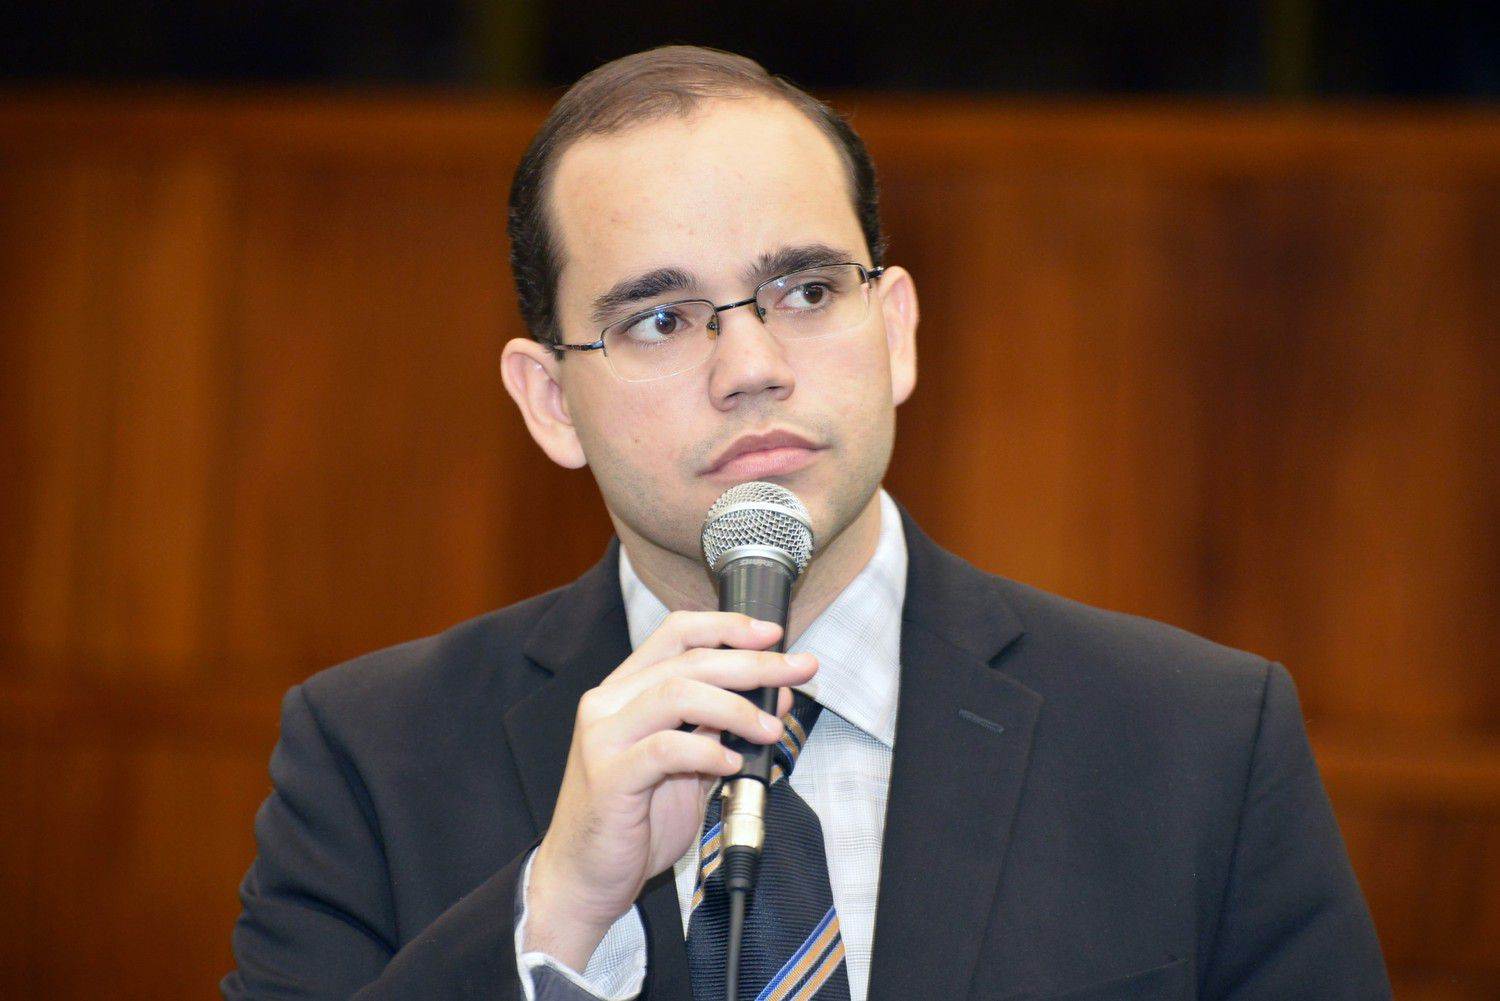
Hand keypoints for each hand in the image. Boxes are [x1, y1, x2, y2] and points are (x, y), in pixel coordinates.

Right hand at [523, 611, 817, 968]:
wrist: (585, 878)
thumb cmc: (634, 822)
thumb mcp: (688, 765)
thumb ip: (721, 727)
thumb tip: (774, 694)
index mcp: (625, 690)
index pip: (677, 633)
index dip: (728, 627)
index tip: (773, 635)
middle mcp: (608, 704)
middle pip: (688, 661)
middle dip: (752, 663)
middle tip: (796, 671)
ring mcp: (603, 737)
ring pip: (676, 694)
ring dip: (736, 707)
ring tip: (770, 728)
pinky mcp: (609, 776)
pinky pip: (666, 749)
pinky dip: (708, 750)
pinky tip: (732, 762)